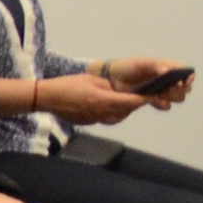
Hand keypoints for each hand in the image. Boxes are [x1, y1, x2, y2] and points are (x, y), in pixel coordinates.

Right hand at [37, 73, 151, 124]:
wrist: (46, 98)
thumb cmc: (68, 85)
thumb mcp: (92, 79)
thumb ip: (110, 86)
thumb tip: (121, 91)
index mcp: (105, 100)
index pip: (132, 101)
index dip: (146, 99)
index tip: (156, 95)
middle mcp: (104, 113)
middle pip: (127, 110)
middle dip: (135, 103)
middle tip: (140, 95)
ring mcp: (96, 120)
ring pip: (118, 116)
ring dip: (123, 109)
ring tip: (123, 99)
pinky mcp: (90, 122)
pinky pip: (106, 118)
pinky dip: (110, 112)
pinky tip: (103, 104)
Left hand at [103, 59, 194, 109]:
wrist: (113, 79)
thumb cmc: (129, 67)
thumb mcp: (141, 63)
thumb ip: (155, 65)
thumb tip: (167, 71)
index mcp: (169, 68)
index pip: (187, 73)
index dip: (189, 78)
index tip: (184, 81)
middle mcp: (170, 80)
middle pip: (185, 89)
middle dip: (180, 90)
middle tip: (170, 88)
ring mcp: (163, 91)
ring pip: (178, 98)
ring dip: (172, 97)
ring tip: (161, 94)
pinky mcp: (155, 100)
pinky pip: (165, 105)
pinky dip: (162, 104)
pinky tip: (154, 100)